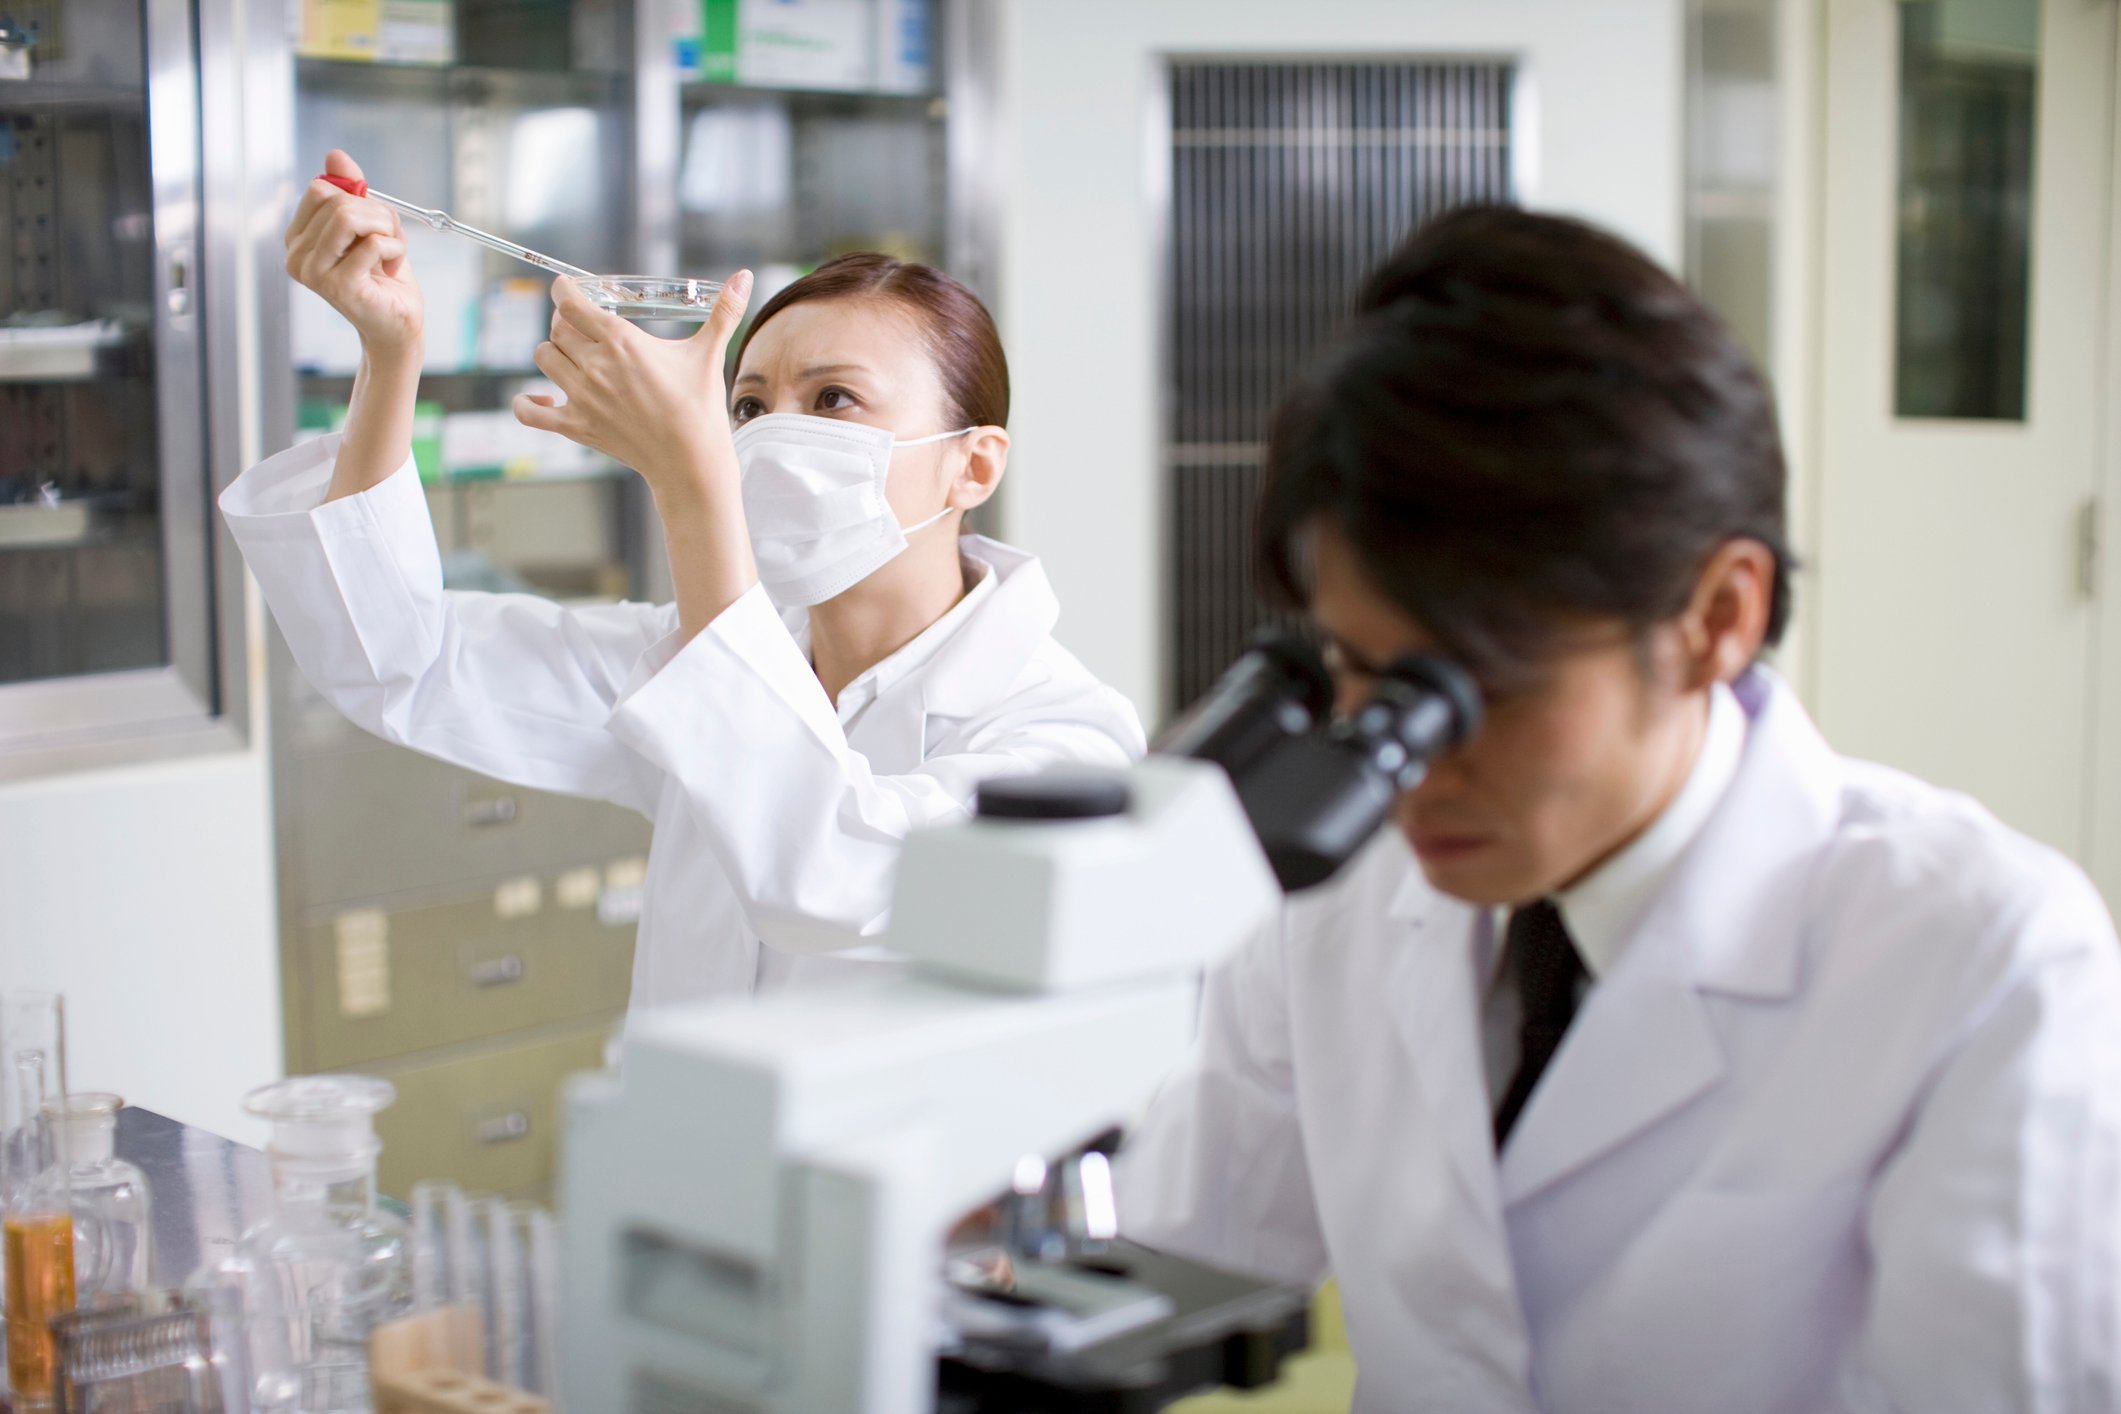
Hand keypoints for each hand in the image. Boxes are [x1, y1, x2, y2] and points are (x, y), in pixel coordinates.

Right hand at [284, 149, 423, 360]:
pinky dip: (395, 249)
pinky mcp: (339, 286)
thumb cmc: (382, 276)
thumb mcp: (369, 224)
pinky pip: (373, 243)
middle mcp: (297, 256)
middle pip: (337, 201)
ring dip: (385, 228)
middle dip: (377, 212)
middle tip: (389, 238)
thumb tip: (335, 155)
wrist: (398, 322)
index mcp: (298, 238)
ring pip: (349, 216)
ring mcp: (314, 273)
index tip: (374, 224)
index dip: (359, 198)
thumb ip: (351, 190)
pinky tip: (392, 269)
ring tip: (391, 250)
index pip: (320, 189)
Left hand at [513, 270, 754, 490]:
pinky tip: (540, 396)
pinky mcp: (576, 427)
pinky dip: (527, 402)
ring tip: (572, 355)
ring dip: (553, 352)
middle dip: (565, 322)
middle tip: (580, 325)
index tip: (566, 289)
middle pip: (557, 329)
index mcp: (622, 342)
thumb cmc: (700, 406)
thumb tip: (745, 277)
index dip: (563, 291)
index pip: (572, 304)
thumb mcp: (709, 353)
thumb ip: (724, 311)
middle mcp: (595, 366)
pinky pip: (531, 411)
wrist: (691, 460)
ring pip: (544, 359)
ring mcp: (582, 397)